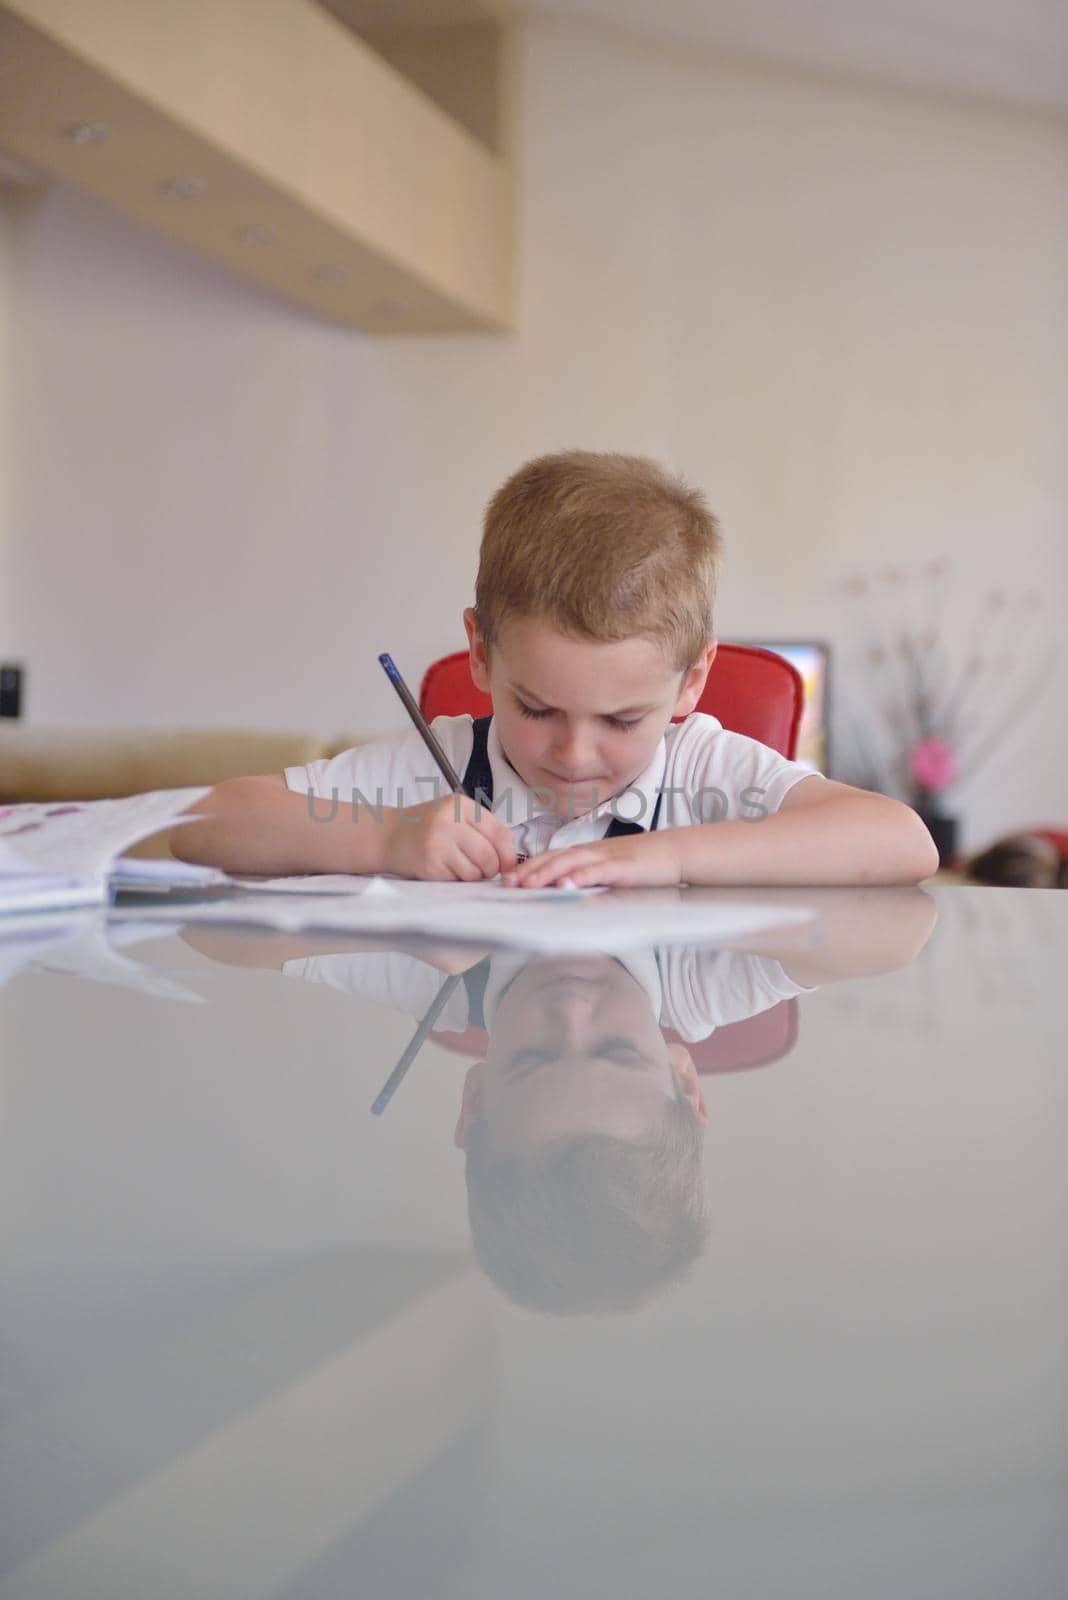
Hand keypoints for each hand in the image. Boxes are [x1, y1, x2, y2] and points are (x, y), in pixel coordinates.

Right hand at [383, 795, 517, 881]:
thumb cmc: (428, 827)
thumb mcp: (455, 815)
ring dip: (473, 875)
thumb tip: (511, 857)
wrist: (388, 836)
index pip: (499, 833)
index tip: (506, 863)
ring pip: (476, 872)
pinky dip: (456, 879)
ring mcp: (437, 844)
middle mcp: (448, 821)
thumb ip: (484, 829)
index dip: (508, 854)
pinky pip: (458, 880)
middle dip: (491, 868)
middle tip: (482, 867)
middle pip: (489, 856)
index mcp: (459, 805)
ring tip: (459, 864)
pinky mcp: (429, 865)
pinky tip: (444, 868)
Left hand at [501, 830, 683, 888]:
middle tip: (506, 884)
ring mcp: (608, 857)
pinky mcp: (624, 867)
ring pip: (570, 863)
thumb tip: (563, 890)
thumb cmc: (643, 864)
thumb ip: (588, 877)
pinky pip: (599, 872)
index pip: (551, 857)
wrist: (676, 851)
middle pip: (554, 858)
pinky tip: (566, 886)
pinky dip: (581, 878)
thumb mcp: (610, 868)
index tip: (506, 880)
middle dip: (528, 871)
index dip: (528, 867)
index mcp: (587, 852)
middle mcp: (592, 851)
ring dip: (546, 873)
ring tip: (526, 885)